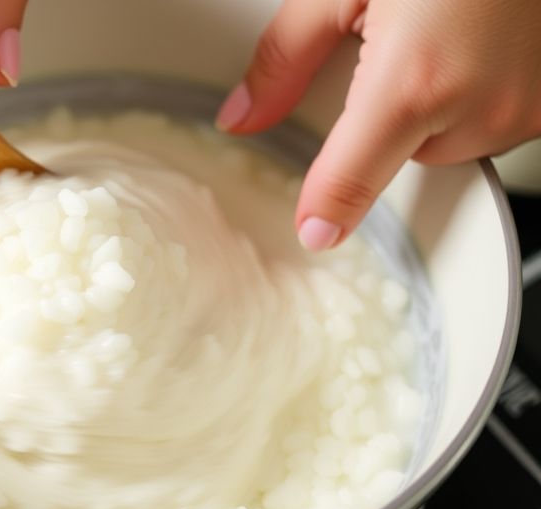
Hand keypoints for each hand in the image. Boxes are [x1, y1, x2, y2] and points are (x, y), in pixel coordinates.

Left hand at [217, 0, 540, 250]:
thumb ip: (286, 56)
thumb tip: (244, 112)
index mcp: (416, 80)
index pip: (352, 177)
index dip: (325, 208)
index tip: (313, 230)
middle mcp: (480, 105)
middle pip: (400, 154)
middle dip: (385, 113)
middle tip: (400, 41)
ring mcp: (526, 108)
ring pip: (449, 141)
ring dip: (436, 104)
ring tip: (448, 28)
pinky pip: (494, 122)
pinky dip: (479, 93)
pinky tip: (479, 40)